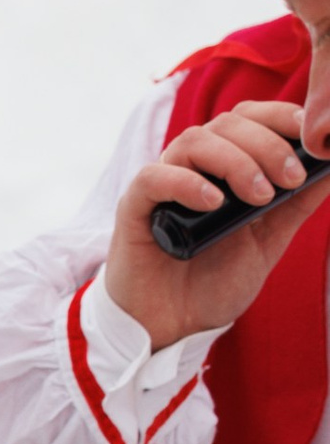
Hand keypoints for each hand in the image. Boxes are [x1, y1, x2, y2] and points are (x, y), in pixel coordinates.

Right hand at [103, 99, 329, 349]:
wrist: (174, 327)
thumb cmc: (215, 281)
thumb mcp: (268, 240)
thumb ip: (296, 204)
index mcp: (222, 165)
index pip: (248, 118)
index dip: (279, 116)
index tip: (309, 134)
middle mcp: (192, 166)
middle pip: (227, 125)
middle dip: (267, 145)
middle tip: (291, 177)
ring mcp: (162, 184)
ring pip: (194, 142)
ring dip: (235, 162)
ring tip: (258, 196)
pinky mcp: (134, 208)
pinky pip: (155, 178)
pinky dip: (186, 183)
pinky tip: (213, 202)